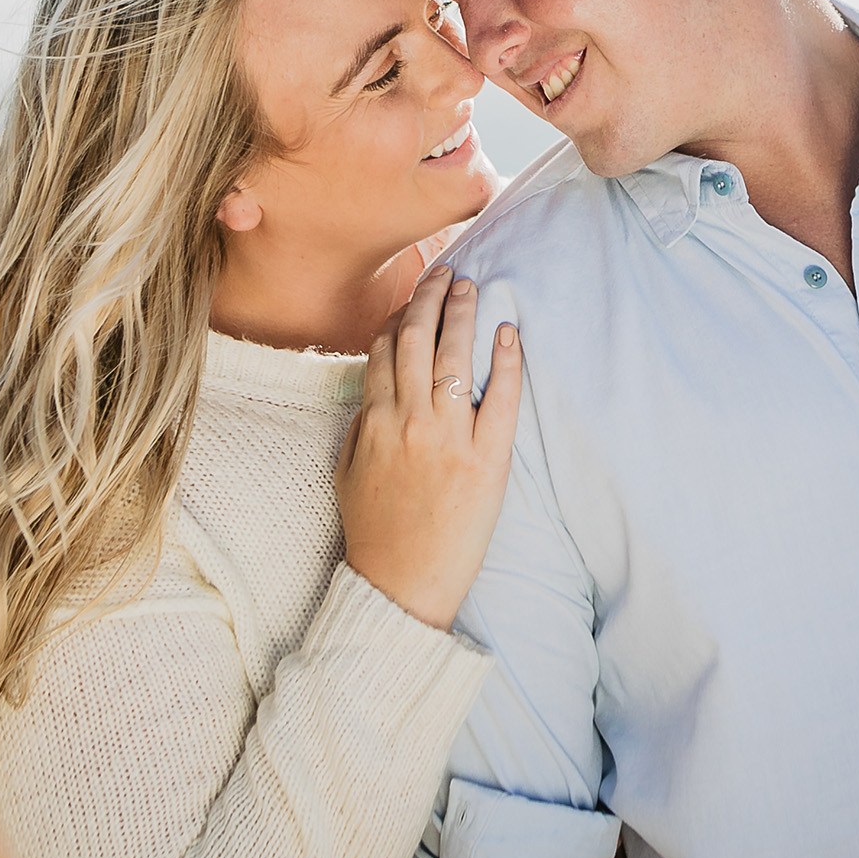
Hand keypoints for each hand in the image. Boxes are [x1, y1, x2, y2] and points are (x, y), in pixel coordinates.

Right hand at [335, 265, 521, 631]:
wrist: (402, 585)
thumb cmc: (375, 532)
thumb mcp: (348, 471)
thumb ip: (361, 423)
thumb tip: (377, 384)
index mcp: (374, 423)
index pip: (385, 351)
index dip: (399, 318)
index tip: (411, 300)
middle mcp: (410, 422)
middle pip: (420, 340)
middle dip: (431, 297)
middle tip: (446, 272)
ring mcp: (449, 439)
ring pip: (456, 357)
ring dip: (463, 313)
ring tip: (472, 287)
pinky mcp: (487, 461)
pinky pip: (502, 400)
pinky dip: (506, 362)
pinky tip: (509, 333)